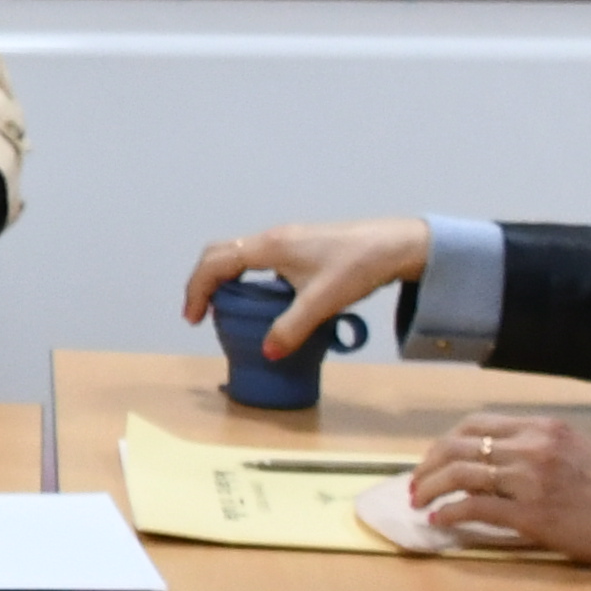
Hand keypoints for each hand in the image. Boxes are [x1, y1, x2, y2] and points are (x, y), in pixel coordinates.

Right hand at [180, 219, 430, 357]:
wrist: (396, 244)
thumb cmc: (359, 266)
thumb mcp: (323, 302)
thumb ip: (291, 328)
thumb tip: (266, 352)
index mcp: (270, 246)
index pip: (216, 262)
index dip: (198, 290)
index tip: (194, 318)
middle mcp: (273, 238)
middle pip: (221, 253)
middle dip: (204, 282)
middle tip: (202, 313)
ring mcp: (287, 240)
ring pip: (240, 254)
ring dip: (225, 279)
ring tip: (227, 309)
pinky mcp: (301, 246)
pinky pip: (258, 259)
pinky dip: (246, 277)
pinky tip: (263, 299)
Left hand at [404, 415, 590, 571]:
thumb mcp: (582, 449)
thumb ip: (541, 445)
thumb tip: (501, 457)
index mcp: (545, 427)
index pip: (478, 424)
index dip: (447, 441)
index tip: (435, 458)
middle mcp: (533, 447)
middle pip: (459, 446)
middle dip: (429, 464)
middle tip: (416, 483)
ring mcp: (529, 480)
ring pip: (460, 474)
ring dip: (430, 488)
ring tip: (419, 502)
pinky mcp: (530, 515)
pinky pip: (474, 508)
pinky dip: (449, 512)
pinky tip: (440, 520)